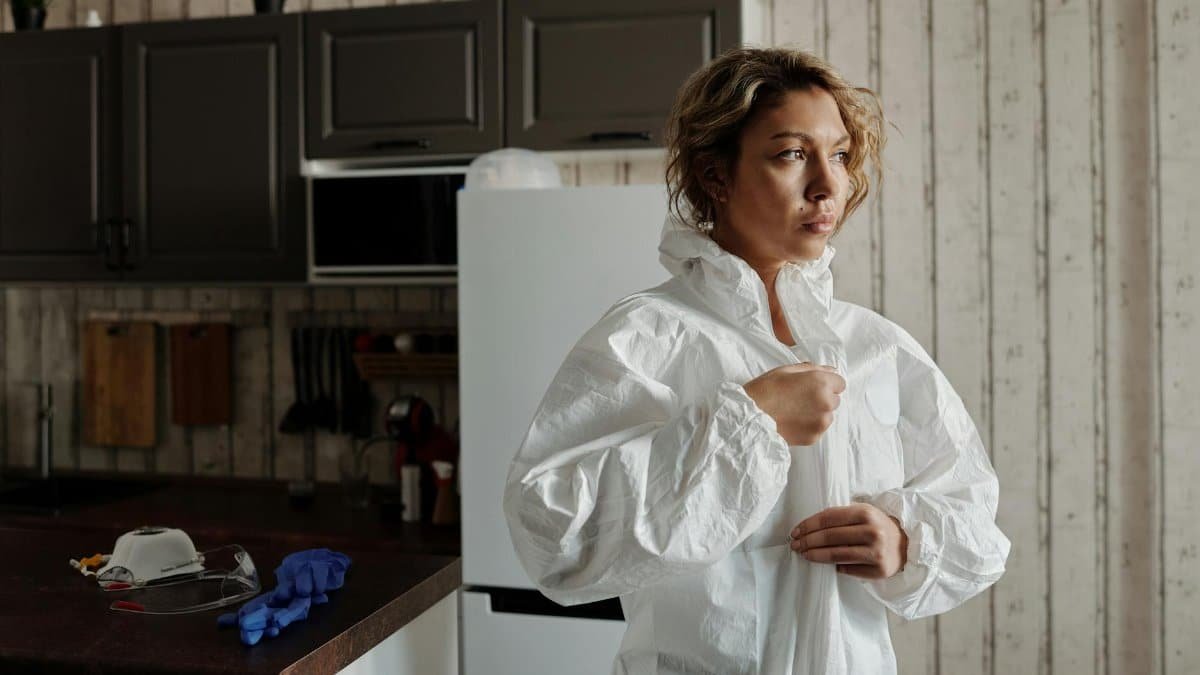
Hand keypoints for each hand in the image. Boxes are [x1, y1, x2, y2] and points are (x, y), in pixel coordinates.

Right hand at [743, 362, 845, 445]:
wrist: (750, 418)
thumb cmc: (765, 390)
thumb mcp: (787, 370)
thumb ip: (813, 368)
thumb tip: (832, 371)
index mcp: (821, 383)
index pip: (840, 383)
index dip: (827, 383)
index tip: (813, 386)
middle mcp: (826, 403)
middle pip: (835, 400)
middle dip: (822, 398)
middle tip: (800, 399)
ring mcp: (821, 423)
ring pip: (827, 416)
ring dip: (817, 414)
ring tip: (795, 412)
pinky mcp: (814, 438)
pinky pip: (818, 429)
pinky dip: (809, 426)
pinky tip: (793, 422)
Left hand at [789, 503, 907, 578]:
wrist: (906, 544)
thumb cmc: (877, 526)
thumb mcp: (862, 514)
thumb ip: (840, 517)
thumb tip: (807, 528)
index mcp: (866, 513)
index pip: (829, 517)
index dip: (809, 525)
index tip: (795, 531)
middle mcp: (872, 531)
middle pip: (830, 537)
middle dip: (807, 541)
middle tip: (794, 544)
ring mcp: (876, 552)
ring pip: (837, 555)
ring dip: (815, 555)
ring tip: (803, 554)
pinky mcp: (879, 570)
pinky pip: (848, 569)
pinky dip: (834, 567)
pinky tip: (826, 564)